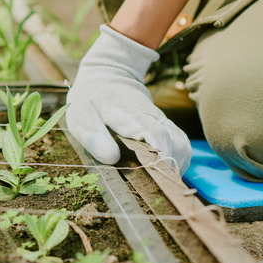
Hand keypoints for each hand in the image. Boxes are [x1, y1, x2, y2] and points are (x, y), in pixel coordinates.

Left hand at [66, 25, 191, 173]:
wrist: (108, 77)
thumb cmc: (92, 99)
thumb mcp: (81, 113)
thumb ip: (93, 134)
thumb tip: (111, 158)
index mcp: (131, 114)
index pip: (155, 133)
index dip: (158, 156)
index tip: (150, 173)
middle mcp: (154, 118)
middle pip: (173, 144)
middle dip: (163, 167)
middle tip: (147, 185)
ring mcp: (163, 122)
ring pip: (181, 146)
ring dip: (171, 166)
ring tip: (151, 180)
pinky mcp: (167, 128)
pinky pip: (181, 147)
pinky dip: (174, 162)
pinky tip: (157, 172)